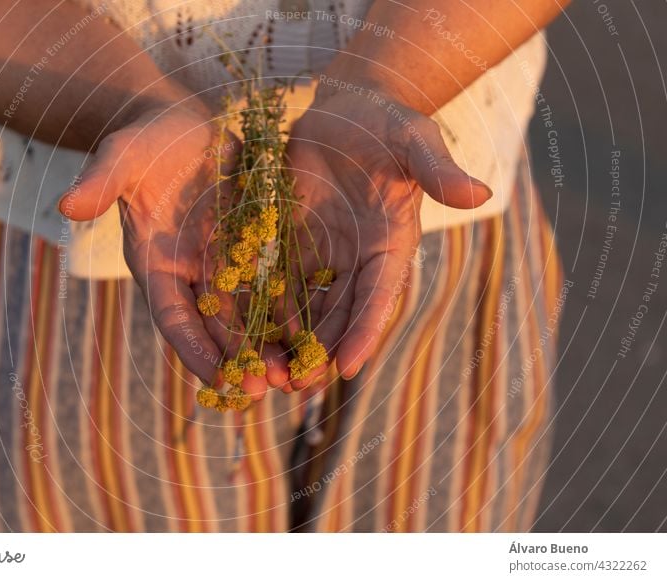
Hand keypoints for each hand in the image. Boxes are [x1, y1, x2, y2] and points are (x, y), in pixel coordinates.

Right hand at [59, 102, 289, 395]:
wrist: (185, 127)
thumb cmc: (148, 142)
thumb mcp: (123, 156)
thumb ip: (102, 181)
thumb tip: (66, 206)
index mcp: (157, 263)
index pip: (172, 316)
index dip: (192, 348)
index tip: (216, 379)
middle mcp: (193, 274)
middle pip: (216, 327)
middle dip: (239, 359)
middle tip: (265, 389)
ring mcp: (227, 264)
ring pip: (251, 315)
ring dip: (272, 346)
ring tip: (297, 374)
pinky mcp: (257, 248)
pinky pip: (278, 283)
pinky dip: (295, 310)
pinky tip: (319, 332)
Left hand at [286, 86, 492, 386]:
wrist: (346, 109)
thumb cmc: (386, 124)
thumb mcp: (414, 140)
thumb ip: (439, 170)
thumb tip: (481, 194)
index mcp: (391, 243)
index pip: (380, 295)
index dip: (366, 330)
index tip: (349, 366)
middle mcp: (358, 258)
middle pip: (341, 314)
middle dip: (322, 351)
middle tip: (302, 386)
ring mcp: (323, 254)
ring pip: (307, 308)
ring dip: (290, 342)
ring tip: (270, 375)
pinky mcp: (292, 241)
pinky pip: (277, 281)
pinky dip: (264, 309)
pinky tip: (245, 335)